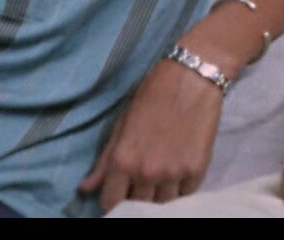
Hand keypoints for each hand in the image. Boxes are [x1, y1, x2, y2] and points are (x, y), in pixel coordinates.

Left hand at [80, 59, 226, 211]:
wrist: (192, 77)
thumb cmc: (152, 94)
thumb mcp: (122, 124)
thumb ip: (104, 160)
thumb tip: (86, 188)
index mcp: (123, 160)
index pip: (112, 202)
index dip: (113, 201)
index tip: (119, 194)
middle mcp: (147, 172)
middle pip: (138, 206)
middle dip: (136, 197)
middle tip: (141, 183)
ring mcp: (174, 174)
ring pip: (163, 204)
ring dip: (159, 194)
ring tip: (161, 177)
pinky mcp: (197, 170)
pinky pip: (186, 194)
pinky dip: (181, 188)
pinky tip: (178, 172)